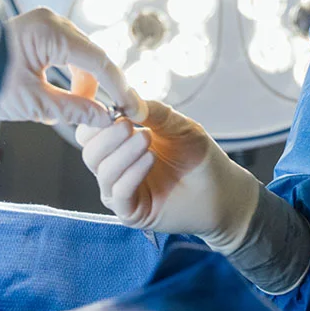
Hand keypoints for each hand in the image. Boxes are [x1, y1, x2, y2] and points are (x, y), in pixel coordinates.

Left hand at [0, 7, 143, 127]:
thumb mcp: (32, 103)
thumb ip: (73, 109)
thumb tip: (105, 118)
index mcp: (50, 31)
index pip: (98, 61)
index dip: (119, 87)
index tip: (133, 109)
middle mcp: (52, 20)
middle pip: (92, 55)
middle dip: (103, 86)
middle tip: (115, 114)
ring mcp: (46, 22)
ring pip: (82, 53)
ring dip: (86, 82)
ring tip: (83, 110)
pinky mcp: (40, 30)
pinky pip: (67, 50)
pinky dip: (72, 73)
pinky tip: (69, 96)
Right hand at [76, 101, 259, 251]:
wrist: (219, 187)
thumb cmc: (196, 153)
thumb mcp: (176, 124)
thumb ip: (152, 111)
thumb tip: (126, 98)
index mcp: (119, 144)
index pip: (91, 131)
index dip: (96, 118)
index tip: (113, 107)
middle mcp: (115, 167)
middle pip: (90, 151)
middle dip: (106, 136)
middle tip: (128, 124)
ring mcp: (121, 191)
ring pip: (103, 171)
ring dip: (123, 152)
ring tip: (147, 139)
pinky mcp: (131, 212)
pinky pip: (118, 194)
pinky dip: (131, 173)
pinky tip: (150, 159)